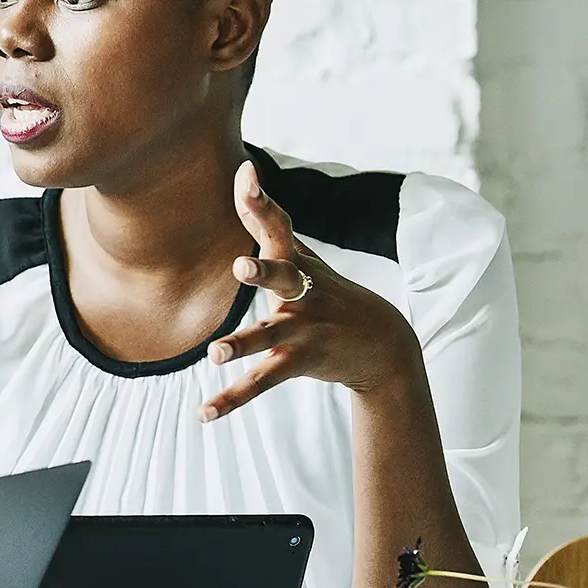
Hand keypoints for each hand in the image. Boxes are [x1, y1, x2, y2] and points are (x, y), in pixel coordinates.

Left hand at [202, 161, 423, 421]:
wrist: (384, 345)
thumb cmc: (330, 293)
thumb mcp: (304, 257)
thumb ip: (269, 220)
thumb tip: (242, 173)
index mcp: (298, 265)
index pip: (278, 227)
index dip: (260, 202)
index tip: (245, 174)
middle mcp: (302, 294)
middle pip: (283, 279)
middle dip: (264, 272)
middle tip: (241, 265)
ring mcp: (303, 329)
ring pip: (269, 336)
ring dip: (242, 344)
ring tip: (215, 354)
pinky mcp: (299, 362)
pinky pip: (261, 382)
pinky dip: (231, 399)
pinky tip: (203, 414)